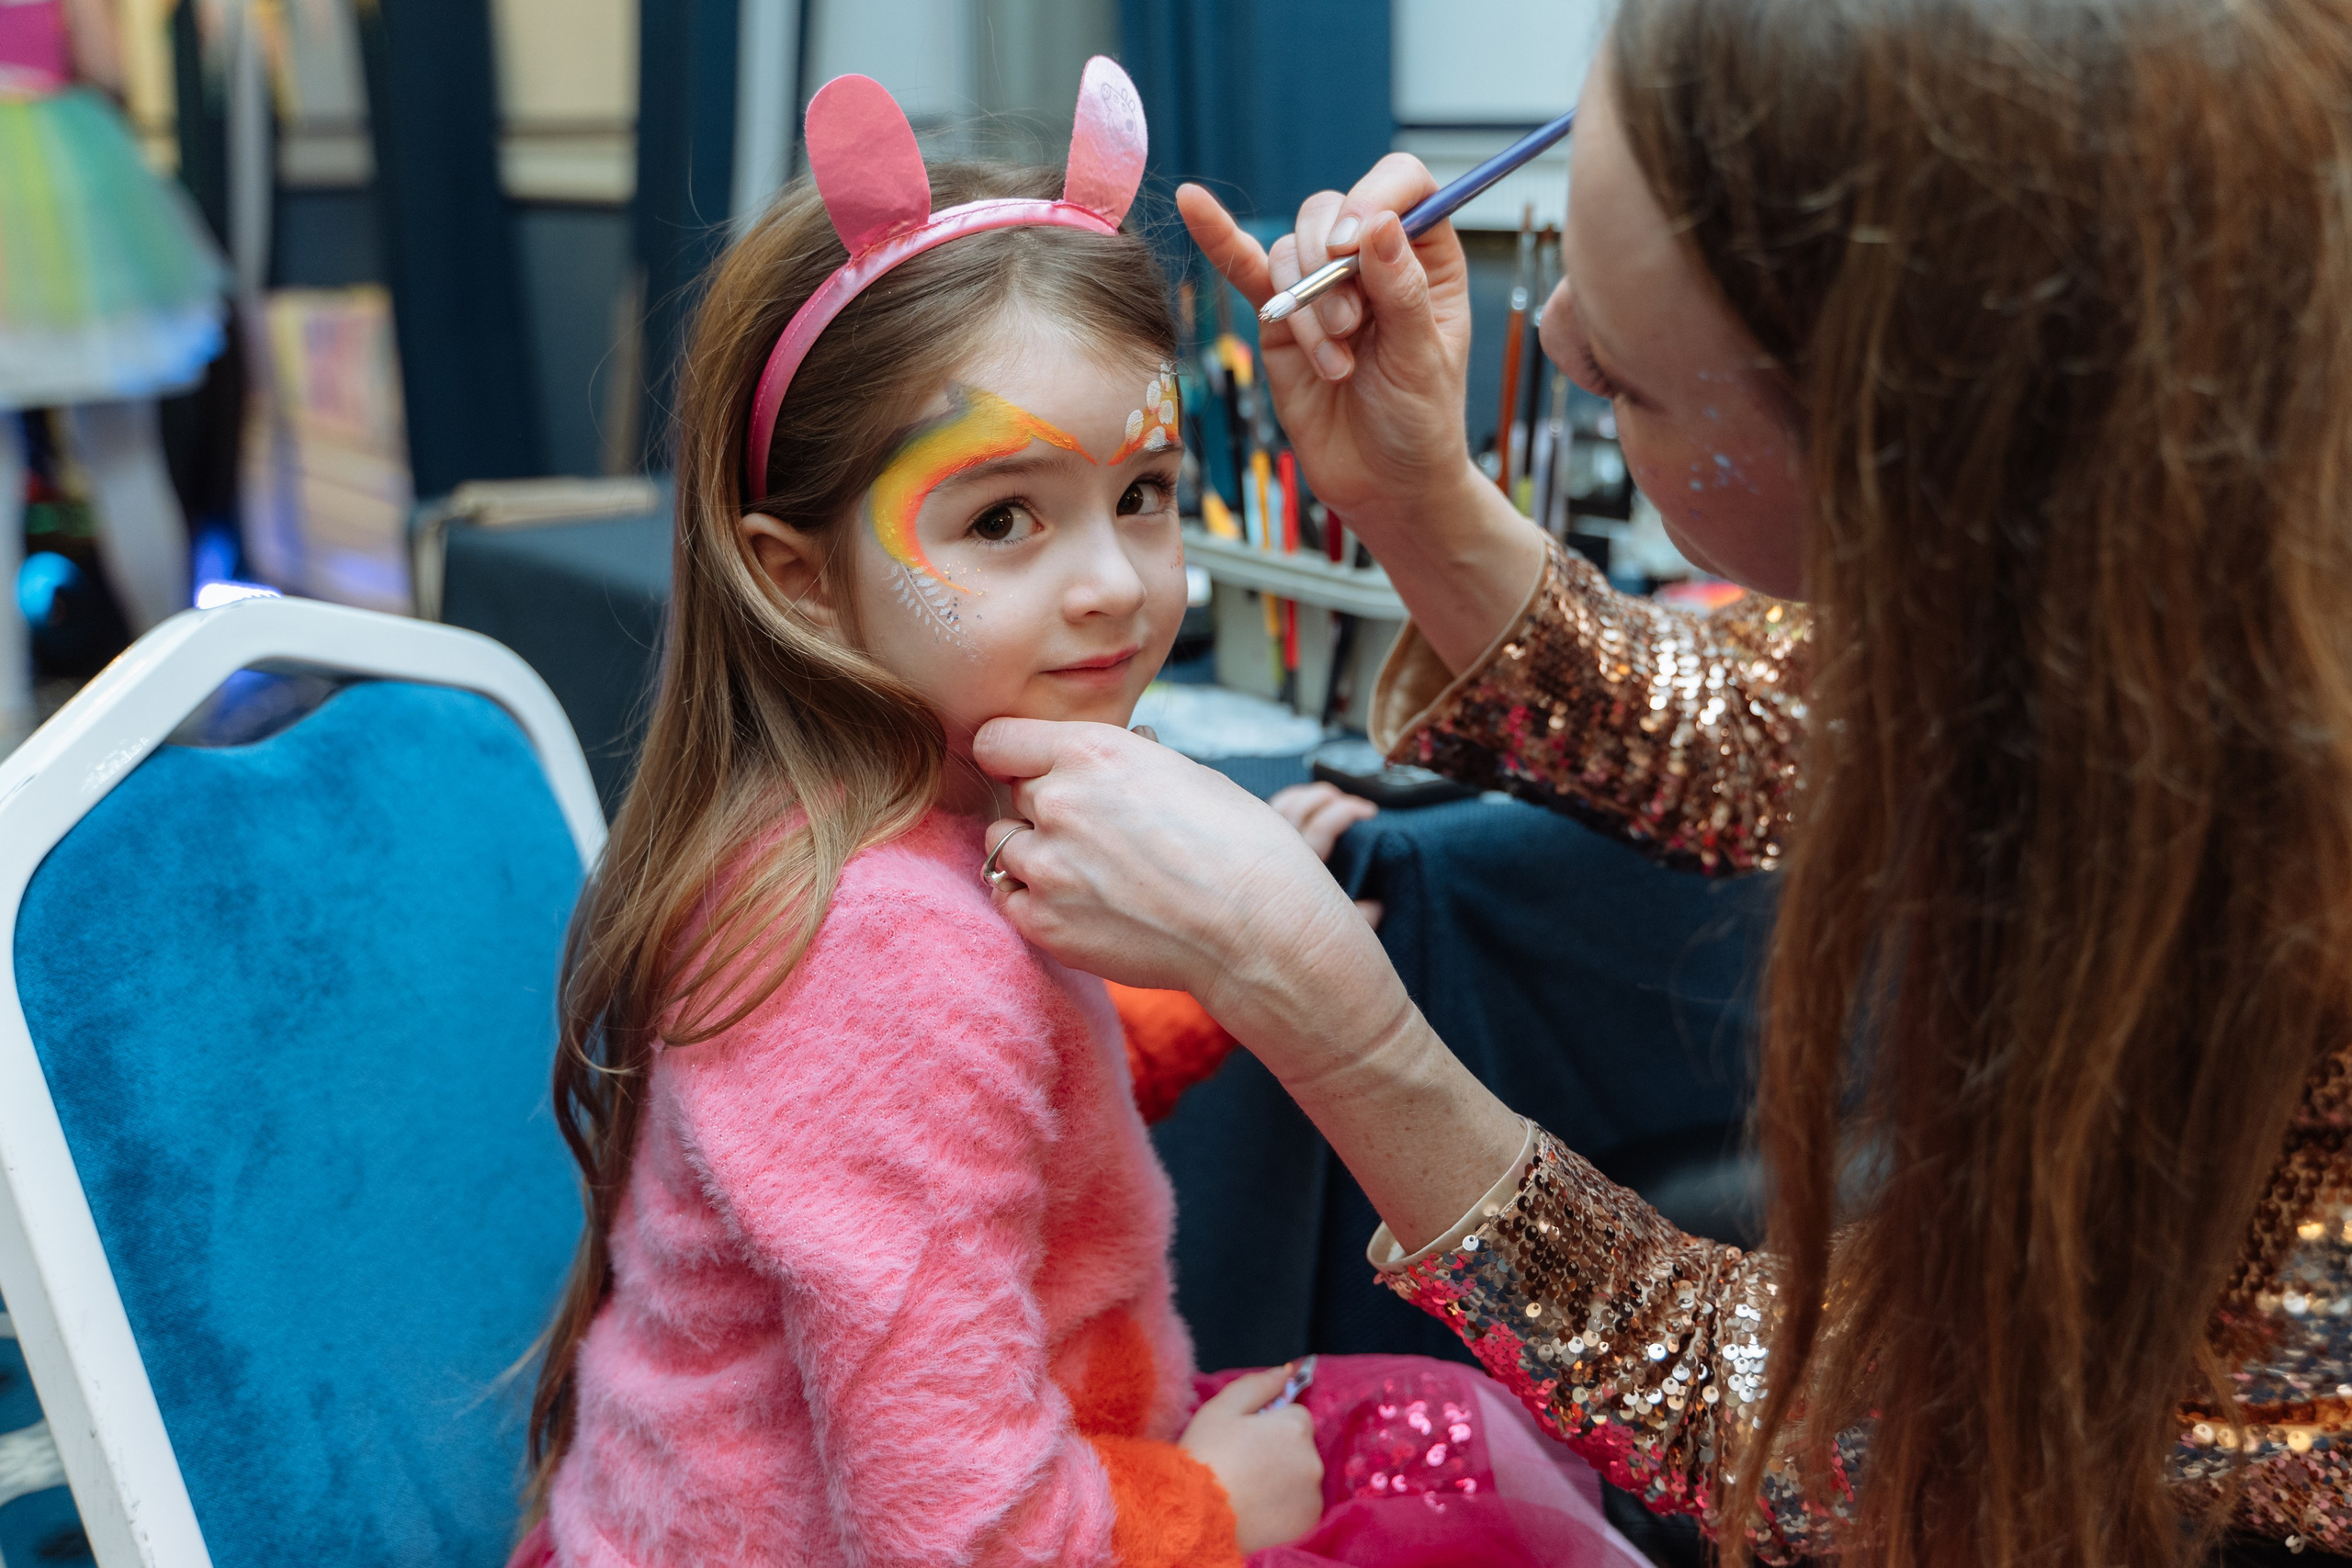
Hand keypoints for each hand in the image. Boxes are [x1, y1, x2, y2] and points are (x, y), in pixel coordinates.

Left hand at [978, 718, 1528, 1251]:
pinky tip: (1081, 904)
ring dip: (1034, 855)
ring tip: (1088, 872)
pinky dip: (1034, 900)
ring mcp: (1047, 865)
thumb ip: (1122, 764)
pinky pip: (1009, 899)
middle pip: (1012, 795)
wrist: (1259, 928)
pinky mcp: (1045, 922)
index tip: (1029, 772)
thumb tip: (1102, 758)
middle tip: (1092, 834)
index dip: (1014, 757)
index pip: (998, 739)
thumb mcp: (1183, 774)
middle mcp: (1059, 801)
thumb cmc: (1240, 846)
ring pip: (1004, 848)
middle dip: (1041, 809)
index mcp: (1092, 751)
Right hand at [1178, 162, 1477, 541]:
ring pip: (1290, 251)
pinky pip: (1245, 269)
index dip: (1373, 198)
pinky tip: (1194, 204)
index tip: (1352, 246)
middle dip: (1329, 266)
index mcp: (1425, 257)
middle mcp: (1371, 260)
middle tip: (1350, 326)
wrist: (1381, 484)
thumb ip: (1401, 291)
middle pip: (1331, 211)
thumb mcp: (1422, 360)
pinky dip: (1221, 239)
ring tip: (1335, 363)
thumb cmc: (1418, 422)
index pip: (1402, 185)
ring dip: (1306, 306)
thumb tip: (1379, 222)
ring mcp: (1321, 286)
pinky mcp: (1280, 319)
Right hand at [1179, 1366, 1323, 1552]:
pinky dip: (1287, 1507)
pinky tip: (1259, 1510)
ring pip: (1302, 1475)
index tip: (1245, 1441)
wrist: (1194, 1518)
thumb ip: (1257, 1385)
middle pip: (1300, 1445)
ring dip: (1284, 1478)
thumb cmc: (1204, 1458)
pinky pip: (1302, 1505)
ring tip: (1248, 1490)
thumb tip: (1285, 1371)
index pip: (1294, 1414)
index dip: (1269, 1425)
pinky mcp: (1309, 1521)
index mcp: (1294, 1426)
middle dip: (1279, 1450)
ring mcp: (1313, 1494)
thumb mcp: (1220, 1410)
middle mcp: (1312, 1459)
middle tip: (1244, 1465)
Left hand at [1267, 782, 1382, 928]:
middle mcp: (1277, 857)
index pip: (1321, 828)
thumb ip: (1358, 920)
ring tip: (1331, 797)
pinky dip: (1290, 802)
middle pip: (1297, 810)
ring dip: (1308, 796)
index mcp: (1300, 874)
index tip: (1369, 811)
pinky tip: (1306, 802)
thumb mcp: (1336, 932)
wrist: (1264, 948)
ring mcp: (1265, 850)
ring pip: (1281, 807)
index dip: (1345, 811)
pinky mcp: (1259, 849)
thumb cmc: (1306, 937)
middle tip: (1351, 803)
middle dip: (1326, 797)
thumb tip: (1377, 906)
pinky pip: (1271, 815)